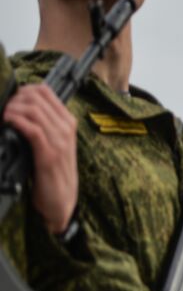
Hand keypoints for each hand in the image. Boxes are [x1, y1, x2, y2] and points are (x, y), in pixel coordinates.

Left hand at [3, 84, 76, 232]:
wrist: (61, 200)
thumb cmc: (51, 173)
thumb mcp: (51, 144)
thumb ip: (42, 126)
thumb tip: (19, 109)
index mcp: (67, 122)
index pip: (45, 91)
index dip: (23, 90)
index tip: (12, 100)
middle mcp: (66, 129)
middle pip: (37, 97)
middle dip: (14, 99)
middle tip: (5, 111)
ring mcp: (59, 141)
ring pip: (33, 111)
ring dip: (12, 110)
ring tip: (4, 118)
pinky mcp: (49, 155)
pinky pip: (32, 129)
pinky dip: (16, 122)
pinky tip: (8, 124)